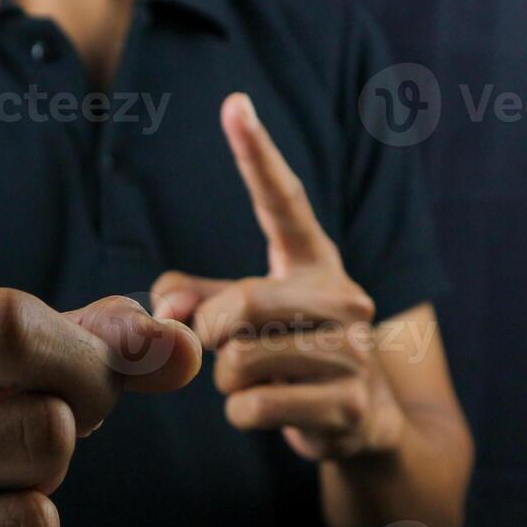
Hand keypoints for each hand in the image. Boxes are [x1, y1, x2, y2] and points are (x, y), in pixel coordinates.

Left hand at [153, 93, 403, 462]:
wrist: (364, 422)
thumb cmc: (291, 356)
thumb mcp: (245, 317)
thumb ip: (193, 299)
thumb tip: (162, 313)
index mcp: (316, 263)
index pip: (285, 201)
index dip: (257, 154)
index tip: (234, 103)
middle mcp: (345, 298)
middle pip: (242, 303)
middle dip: (213, 332)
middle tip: (225, 345)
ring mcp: (354, 352)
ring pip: (241, 362)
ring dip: (229, 381)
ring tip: (260, 379)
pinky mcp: (346, 404)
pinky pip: (253, 407)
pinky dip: (243, 414)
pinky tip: (272, 408)